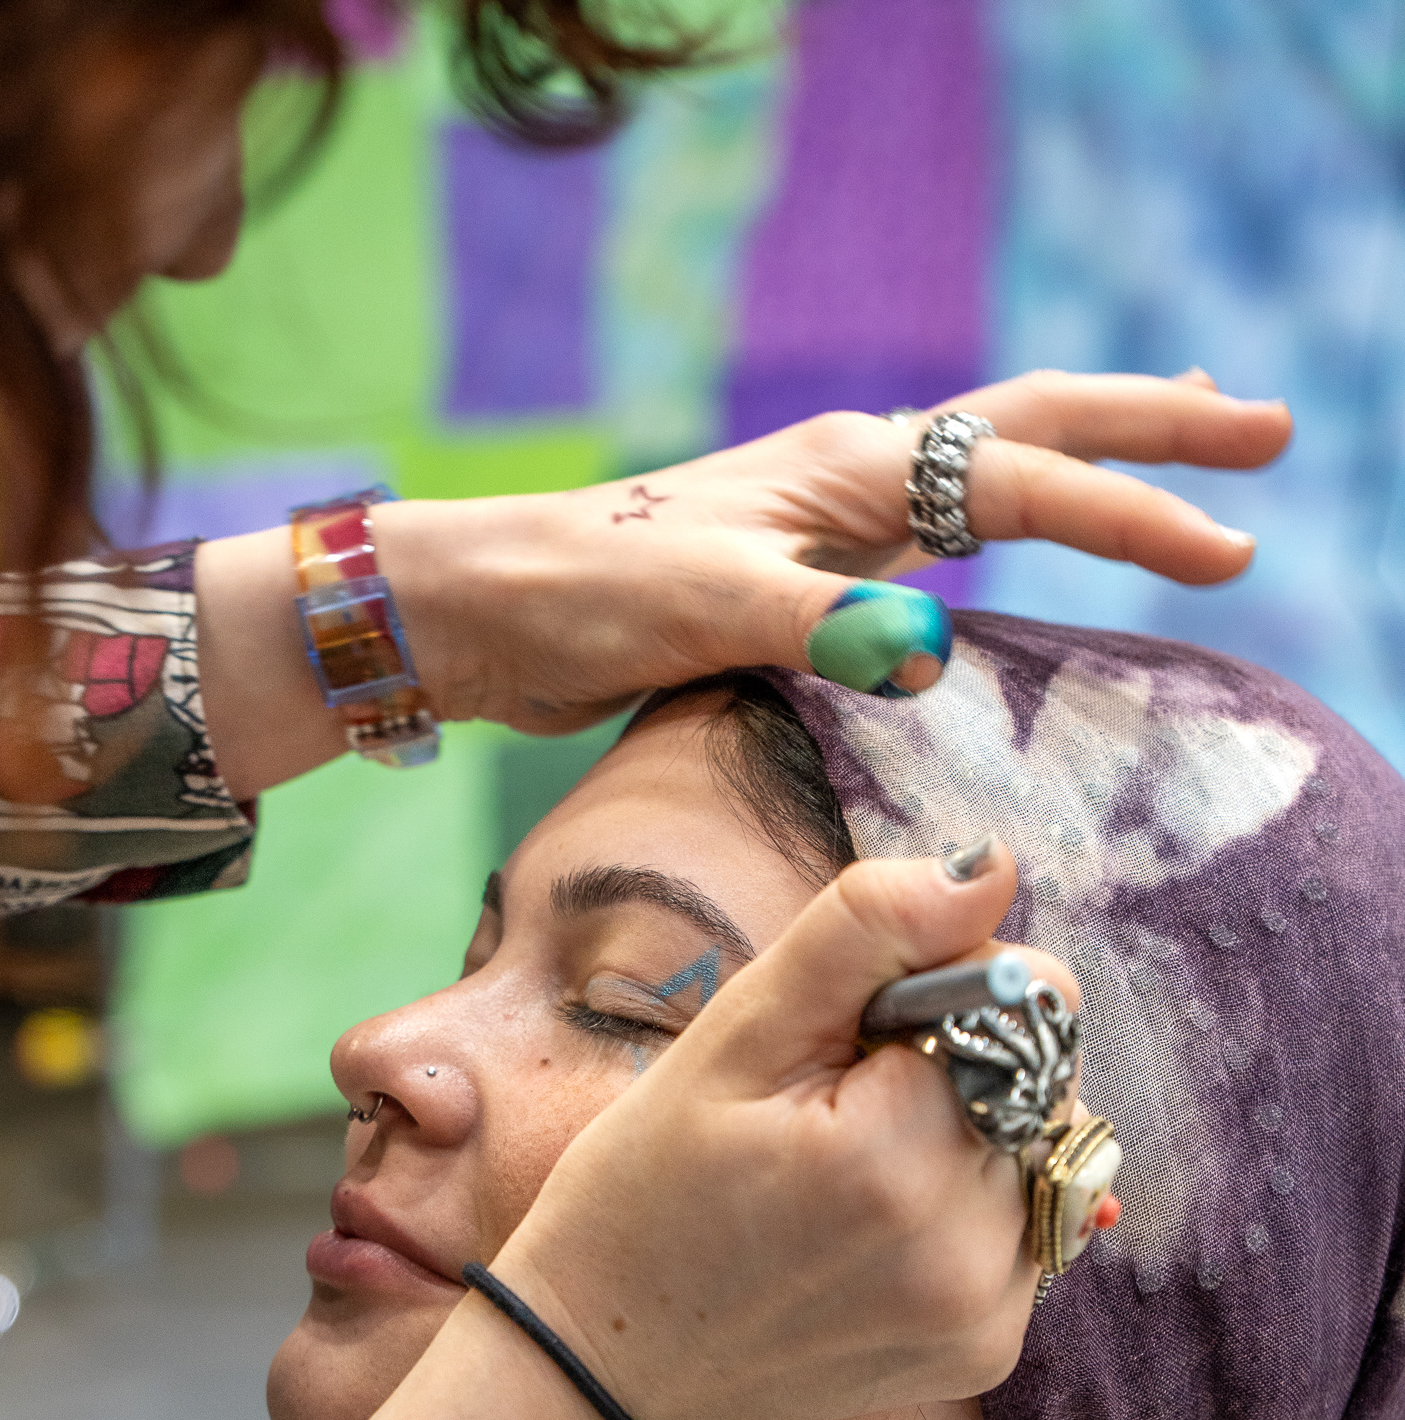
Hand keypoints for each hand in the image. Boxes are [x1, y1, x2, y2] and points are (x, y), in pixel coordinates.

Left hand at [374, 368, 1289, 734]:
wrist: (489, 612)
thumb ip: (821, 625)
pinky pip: (941, 536)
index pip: (1029, 480)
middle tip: (1266, 434)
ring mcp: (833, 523)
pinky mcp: (804, 575)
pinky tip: (1021, 540)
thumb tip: (932, 653)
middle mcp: (855, 478)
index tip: (1230, 554)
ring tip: (1183, 437)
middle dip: (1155, 432)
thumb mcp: (707, 606)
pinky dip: (1011, 521)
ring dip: (1093, 455)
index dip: (1136, 514)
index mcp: (851, 469)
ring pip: (995, 469)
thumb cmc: (586, 594)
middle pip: (1039, 430)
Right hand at [494, 836, 1067, 1419]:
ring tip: (854, 1173)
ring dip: (975, 1134)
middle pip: (1048, 1078)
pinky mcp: (985, 1351)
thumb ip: (867, 929)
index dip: (951, 990)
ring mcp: (981, 1314)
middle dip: (966, 1064)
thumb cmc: (646, 1186)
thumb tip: (992, 867)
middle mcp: (960, 1248)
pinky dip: (972, 1206)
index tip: (857, 1039)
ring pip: (1045, 1153)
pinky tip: (876, 1226)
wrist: (607, 1362)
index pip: (1034, 1002)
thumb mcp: (735, 1033)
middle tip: (840, 1108)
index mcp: (895, 1155)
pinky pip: (1029, 1230)